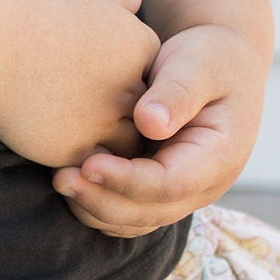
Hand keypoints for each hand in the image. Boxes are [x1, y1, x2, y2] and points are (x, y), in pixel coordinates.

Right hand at [0, 0, 154, 172]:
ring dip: (107, 140)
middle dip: (123, 110)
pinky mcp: (72, 151)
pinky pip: (90, 166)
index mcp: (139, 46)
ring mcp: (103, 124)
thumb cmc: (28, 5)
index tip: (101, 73)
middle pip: (142, 111)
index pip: (151, 71)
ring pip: (123, 145)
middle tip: (92, 106)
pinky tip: (59, 144)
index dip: (127, 74)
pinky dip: (82, 160)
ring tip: (78, 130)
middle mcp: (132, 89)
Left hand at [52, 22, 266, 237]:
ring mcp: (181, 195)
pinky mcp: (159, 192)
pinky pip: (126, 214)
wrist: (218, 67)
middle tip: (60, 178)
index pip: (171, 184)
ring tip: (60, 178)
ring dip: (95, 207)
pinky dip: (97, 204)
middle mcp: (203, 186)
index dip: (128, 180)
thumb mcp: (200, 66)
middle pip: (149, 212)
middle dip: (102, 199)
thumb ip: (178, 93)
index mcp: (219, 157)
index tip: (89, 163)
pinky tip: (73, 177)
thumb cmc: (208, 59)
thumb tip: (150, 123)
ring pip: (134, 220)